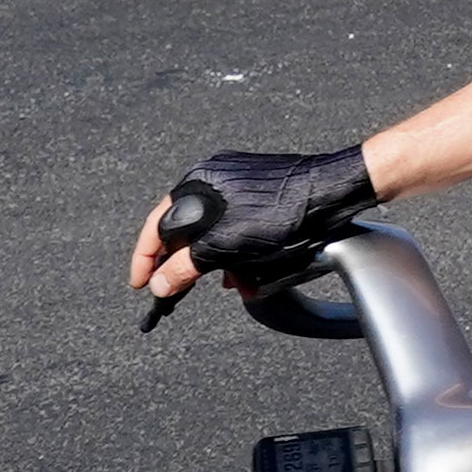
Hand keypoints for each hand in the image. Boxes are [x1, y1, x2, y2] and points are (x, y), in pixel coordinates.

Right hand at [127, 144, 373, 313]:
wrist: (331, 192)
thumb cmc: (281, 210)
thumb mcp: (224, 246)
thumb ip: (186, 265)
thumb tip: (159, 283)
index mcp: (198, 182)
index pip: (158, 224)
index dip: (146, 258)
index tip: (140, 283)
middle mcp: (214, 180)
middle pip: (187, 231)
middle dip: (189, 265)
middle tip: (182, 291)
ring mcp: (239, 187)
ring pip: (216, 234)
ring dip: (220, 264)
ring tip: (235, 283)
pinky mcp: (262, 196)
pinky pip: (238, 230)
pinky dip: (239, 254)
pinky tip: (250, 275)